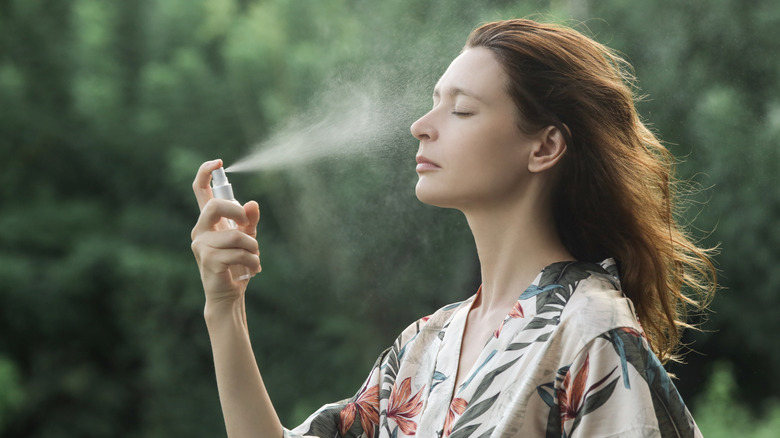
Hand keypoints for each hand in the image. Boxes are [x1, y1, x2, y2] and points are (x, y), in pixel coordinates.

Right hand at [191, 159, 260, 306]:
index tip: (218, 162)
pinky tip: (253, 270)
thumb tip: (252, 204)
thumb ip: (249, 220)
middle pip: (214, 207)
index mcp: (208, 222)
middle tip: (248, 224)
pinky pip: (238, 253)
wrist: (228, 294)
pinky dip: (252, 261)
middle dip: (237, 212)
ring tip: (255, 259)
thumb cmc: (236, 264)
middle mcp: (200, 230)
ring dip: (252, 247)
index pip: (200, 191)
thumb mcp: (247, 238)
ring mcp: (202, 245)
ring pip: (235, 235)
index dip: (205, 173)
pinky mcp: (208, 260)